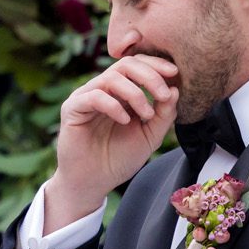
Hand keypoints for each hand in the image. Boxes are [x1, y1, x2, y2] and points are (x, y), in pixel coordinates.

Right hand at [46, 55, 178, 231]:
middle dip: (150, 76)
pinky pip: (94, 96)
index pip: (138, 66)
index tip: (176, 74)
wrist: (93, 183)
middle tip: (165, 94)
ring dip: (135, 93)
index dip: (157, 65)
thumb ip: (164, 115)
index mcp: (120, 92)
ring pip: (112, 77)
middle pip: (126, 65)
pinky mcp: (73, 109)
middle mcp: (103, 90)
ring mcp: (86, 97)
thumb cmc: (119, 159)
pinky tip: (125, 121)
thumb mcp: (150, 137)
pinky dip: (114, 105)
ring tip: (146, 115)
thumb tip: (176, 89)